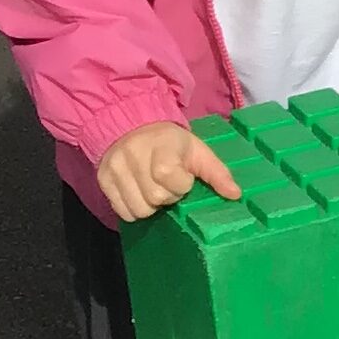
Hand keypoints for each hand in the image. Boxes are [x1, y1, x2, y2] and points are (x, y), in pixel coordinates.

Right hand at [96, 122, 241, 221]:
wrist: (131, 126)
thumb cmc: (170, 142)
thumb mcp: (197, 151)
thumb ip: (217, 173)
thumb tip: (236, 195)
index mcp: (159, 147)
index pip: (167, 178)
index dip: (180, 184)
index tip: (182, 176)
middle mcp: (132, 157)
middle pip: (154, 198)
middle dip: (167, 196)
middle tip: (168, 184)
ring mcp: (114, 169)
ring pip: (138, 210)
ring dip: (151, 205)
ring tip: (153, 189)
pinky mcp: (103, 180)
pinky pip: (122, 212)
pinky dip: (134, 209)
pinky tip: (140, 194)